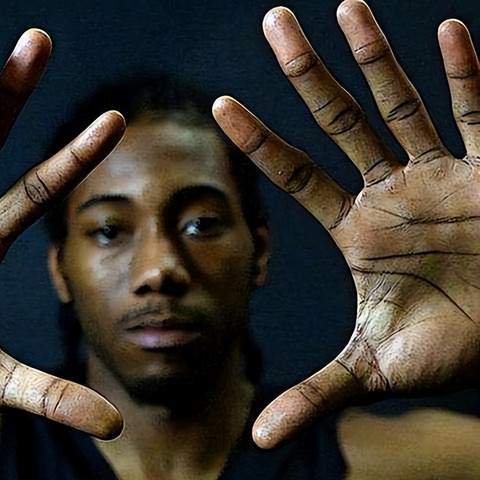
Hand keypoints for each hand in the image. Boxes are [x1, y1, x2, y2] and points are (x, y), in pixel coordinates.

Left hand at [214, 0, 479, 447]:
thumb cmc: (450, 349)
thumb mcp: (373, 369)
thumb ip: (315, 395)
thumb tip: (256, 439)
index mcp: (357, 228)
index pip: (295, 173)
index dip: (258, 141)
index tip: (217, 106)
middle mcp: (392, 191)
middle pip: (339, 119)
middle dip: (307, 71)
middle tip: (272, 20)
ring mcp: (442, 174)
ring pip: (401, 102)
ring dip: (377, 56)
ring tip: (343, 6)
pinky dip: (467, 75)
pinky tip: (448, 31)